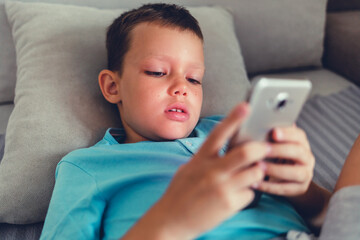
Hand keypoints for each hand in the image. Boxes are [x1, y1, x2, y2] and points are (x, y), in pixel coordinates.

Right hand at [124, 103, 268, 239]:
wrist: (171, 220)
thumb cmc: (180, 193)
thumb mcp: (188, 169)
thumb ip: (206, 159)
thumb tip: (225, 150)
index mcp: (200, 159)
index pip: (219, 134)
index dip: (234, 118)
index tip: (246, 106)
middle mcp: (211, 171)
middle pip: (245, 153)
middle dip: (260, 148)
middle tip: (266, 147)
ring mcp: (221, 188)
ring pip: (254, 173)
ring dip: (258, 171)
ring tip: (254, 172)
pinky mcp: (229, 205)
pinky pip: (250, 193)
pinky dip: (248, 192)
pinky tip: (238, 194)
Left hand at [256, 125, 314, 196]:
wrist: (287, 178)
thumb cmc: (275, 156)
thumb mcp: (275, 144)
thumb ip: (270, 136)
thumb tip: (258, 124)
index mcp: (301, 143)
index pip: (298, 135)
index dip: (287, 133)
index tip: (273, 132)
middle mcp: (307, 158)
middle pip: (298, 152)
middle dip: (280, 150)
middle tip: (263, 149)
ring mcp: (306, 174)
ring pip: (295, 172)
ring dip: (275, 169)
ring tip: (258, 166)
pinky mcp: (300, 188)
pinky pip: (285, 188)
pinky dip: (269, 186)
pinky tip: (255, 182)